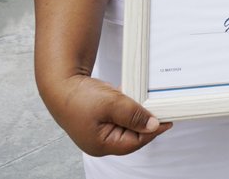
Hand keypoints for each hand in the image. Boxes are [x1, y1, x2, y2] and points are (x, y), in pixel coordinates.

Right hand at [43, 74, 171, 155]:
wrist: (60, 83)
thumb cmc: (78, 97)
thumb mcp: (112, 104)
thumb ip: (134, 115)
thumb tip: (153, 125)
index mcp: (101, 144)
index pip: (135, 142)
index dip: (152, 131)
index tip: (167, 120)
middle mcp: (100, 141)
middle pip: (132, 135)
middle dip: (145, 122)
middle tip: (161, 109)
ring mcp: (98, 131)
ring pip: (126, 125)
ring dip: (137, 114)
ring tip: (148, 102)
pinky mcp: (99, 119)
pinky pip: (119, 117)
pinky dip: (127, 108)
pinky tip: (132, 98)